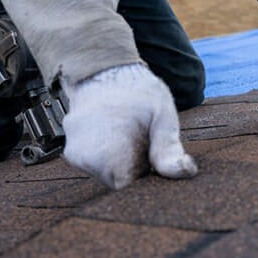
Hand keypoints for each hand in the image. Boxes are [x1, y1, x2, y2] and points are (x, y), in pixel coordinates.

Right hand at [61, 64, 197, 188]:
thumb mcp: (162, 115)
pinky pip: (97, 164)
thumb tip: (184, 172)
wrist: (105, 68)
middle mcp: (84, 158)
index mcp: (107, 153)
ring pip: (108, 175)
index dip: (147, 177)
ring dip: (123, 163)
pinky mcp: (73, 152)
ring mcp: (75, 155)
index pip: (130, 188)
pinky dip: (110, 156)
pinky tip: (118, 135)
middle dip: (136, 169)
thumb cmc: (137, 90)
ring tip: (130, 134)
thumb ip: (170, 148)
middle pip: (118, 183)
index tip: (154, 158)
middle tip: (144, 142)